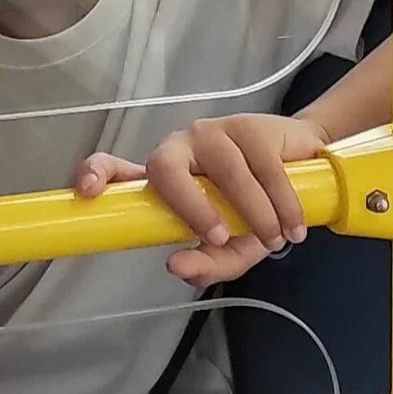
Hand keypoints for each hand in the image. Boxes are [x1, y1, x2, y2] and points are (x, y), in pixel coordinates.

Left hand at [76, 112, 327, 290]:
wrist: (306, 171)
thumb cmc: (255, 211)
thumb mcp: (232, 249)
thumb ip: (207, 264)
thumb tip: (177, 267)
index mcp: (164, 177)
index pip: (118, 168)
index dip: (97, 174)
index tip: (87, 192)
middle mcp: (181, 148)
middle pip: (166, 167)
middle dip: (190, 205)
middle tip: (218, 236)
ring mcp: (215, 133)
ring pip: (228, 172)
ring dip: (255, 215)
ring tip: (274, 239)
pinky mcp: (252, 126)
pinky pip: (266, 168)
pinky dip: (283, 204)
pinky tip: (293, 225)